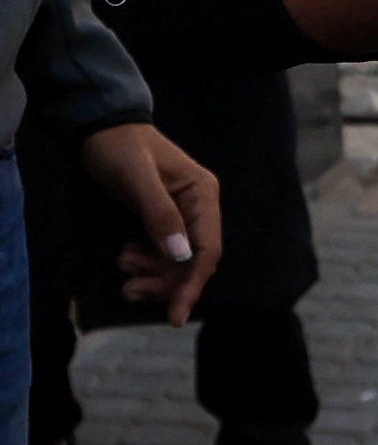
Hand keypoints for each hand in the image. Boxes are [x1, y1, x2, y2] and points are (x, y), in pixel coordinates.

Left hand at [76, 122, 219, 325]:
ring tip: (122, 266)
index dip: (192, 284)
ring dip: (153, 273)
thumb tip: (180, 256)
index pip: (208, 249)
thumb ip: (159, 216)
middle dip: (166, 282)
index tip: (175, 316)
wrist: (101, 128)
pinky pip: (165, 252)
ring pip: (178, 261)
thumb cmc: (120, 148)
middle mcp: (199, 207)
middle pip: (194, 261)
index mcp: (203, 195)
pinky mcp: (165, 218)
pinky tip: (126, 257)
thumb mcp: (136, 179)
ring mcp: (183, 214)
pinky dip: (147, 263)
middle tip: (130, 291)